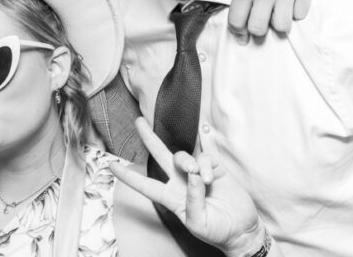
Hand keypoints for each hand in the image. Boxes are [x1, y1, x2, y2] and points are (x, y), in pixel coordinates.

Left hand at [109, 118, 266, 254]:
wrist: (241, 230)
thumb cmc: (215, 229)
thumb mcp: (198, 222)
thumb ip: (192, 199)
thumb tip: (192, 175)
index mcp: (171, 197)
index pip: (146, 185)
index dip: (129, 176)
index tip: (112, 167)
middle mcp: (180, 182)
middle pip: (160, 155)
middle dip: (149, 138)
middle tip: (138, 122)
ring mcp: (197, 173)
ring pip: (184, 156)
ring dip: (189, 162)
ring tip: (201, 176)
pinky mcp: (215, 168)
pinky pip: (206, 155)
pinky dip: (206, 155)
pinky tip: (207, 152)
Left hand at [229, 0, 312, 43]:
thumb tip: (243, 22)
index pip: (237, 22)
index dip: (238, 32)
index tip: (242, 34)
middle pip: (259, 29)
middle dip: (257, 31)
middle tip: (260, 25)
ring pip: (282, 27)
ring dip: (278, 24)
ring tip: (276, 15)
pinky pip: (300, 14)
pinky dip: (295, 12)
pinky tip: (290, 3)